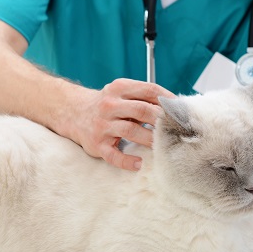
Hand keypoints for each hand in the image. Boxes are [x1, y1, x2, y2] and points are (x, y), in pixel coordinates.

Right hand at [60, 79, 174, 171]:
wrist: (73, 112)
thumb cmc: (106, 104)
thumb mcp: (121, 93)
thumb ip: (142, 97)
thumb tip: (173, 106)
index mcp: (119, 89)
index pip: (149, 90)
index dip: (167, 99)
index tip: (179, 109)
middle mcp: (110, 105)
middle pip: (142, 110)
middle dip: (161, 119)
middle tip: (175, 128)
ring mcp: (103, 125)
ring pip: (131, 131)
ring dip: (150, 139)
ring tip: (162, 145)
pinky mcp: (97, 144)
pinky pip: (114, 155)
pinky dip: (127, 161)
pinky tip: (139, 163)